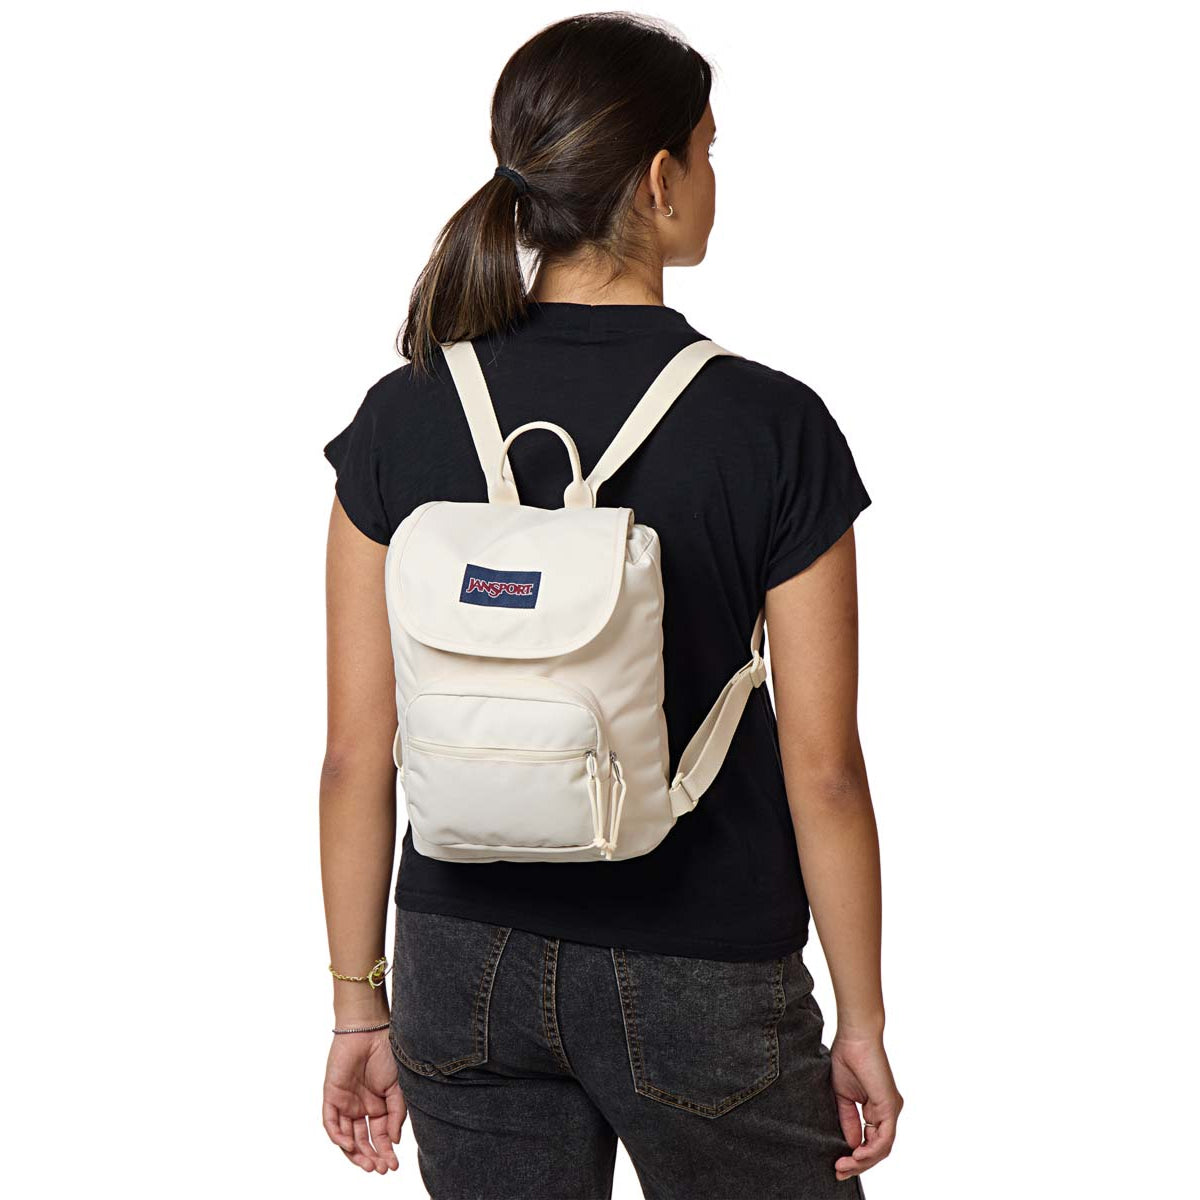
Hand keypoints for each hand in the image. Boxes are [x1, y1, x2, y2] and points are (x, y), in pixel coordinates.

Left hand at [322, 1029, 405, 1172]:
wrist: (370, 1031)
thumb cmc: (387, 1054)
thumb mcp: (399, 1087)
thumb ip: (397, 1114)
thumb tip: (394, 1141)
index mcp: (379, 1105)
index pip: (380, 1135)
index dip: (386, 1151)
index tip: (394, 1165)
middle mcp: (361, 1107)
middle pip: (363, 1140)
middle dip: (372, 1156)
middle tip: (381, 1169)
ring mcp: (346, 1103)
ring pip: (347, 1136)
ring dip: (356, 1153)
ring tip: (368, 1164)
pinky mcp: (332, 1096)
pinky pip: (332, 1122)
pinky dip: (339, 1136)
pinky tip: (350, 1146)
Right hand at [830, 1032, 902, 1181]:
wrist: (854, 1037)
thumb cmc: (846, 1058)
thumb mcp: (842, 1097)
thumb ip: (848, 1121)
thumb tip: (850, 1145)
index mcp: (877, 1109)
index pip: (871, 1142)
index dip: (855, 1157)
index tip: (837, 1165)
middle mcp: (888, 1112)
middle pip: (877, 1150)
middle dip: (858, 1164)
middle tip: (839, 1171)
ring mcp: (891, 1110)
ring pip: (881, 1149)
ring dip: (862, 1161)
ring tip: (843, 1165)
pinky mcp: (890, 1107)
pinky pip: (884, 1139)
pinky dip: (870, 1151)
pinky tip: (855, 1155)